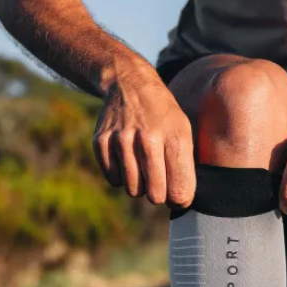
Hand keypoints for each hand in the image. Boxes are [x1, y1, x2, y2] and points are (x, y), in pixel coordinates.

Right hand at [93, 63, 194, 204]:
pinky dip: (121, 176)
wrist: (130, 84)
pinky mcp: (101, 142)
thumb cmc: (163, 116)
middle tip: (160, 183)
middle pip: (155, 195)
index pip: (179, 190)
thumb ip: (184, 166)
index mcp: (175, 138)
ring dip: (140, 186)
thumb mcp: (184, 132)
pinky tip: (127, 159)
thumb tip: (180, 201)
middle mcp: (148, 139)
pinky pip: (114, 180)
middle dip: (159, 195)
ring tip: (143, 167)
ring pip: (133, 190)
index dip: (180, 199)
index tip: (179, 197)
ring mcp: (122, 140)